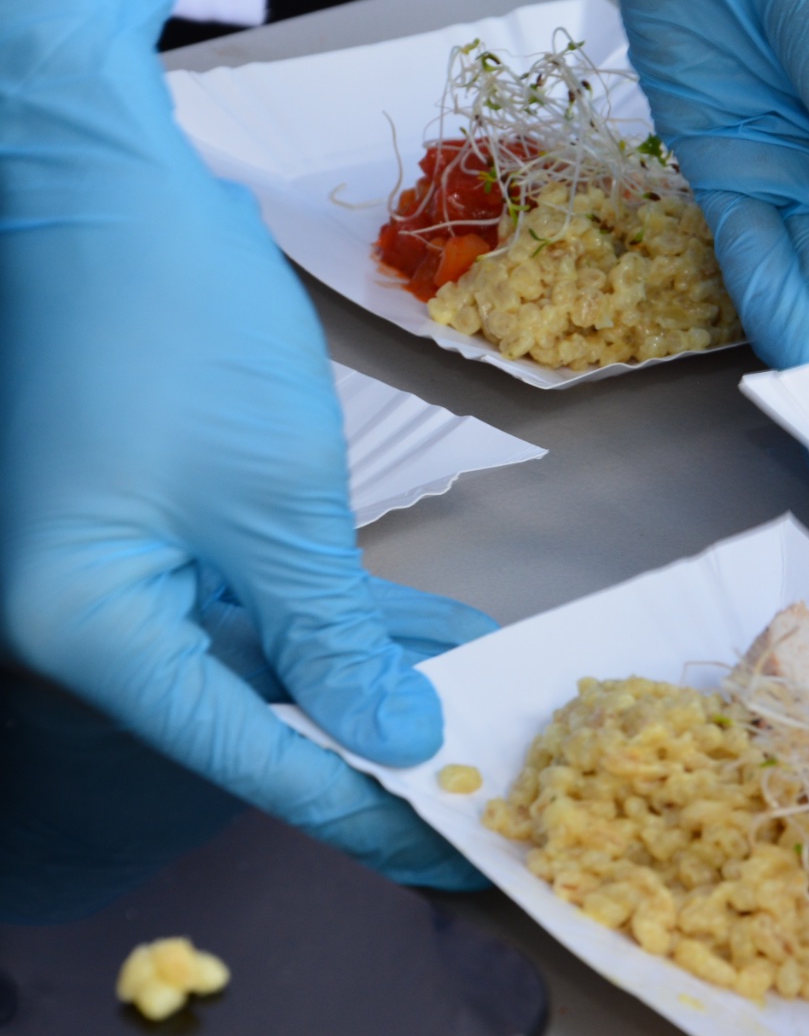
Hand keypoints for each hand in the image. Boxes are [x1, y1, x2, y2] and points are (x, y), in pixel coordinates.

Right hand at [0, 0, 485, 888]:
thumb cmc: (165, 324)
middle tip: (488, 802)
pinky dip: (359, 618)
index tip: (453, 854)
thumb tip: (389, 744)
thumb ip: (330, 636)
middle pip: (257, 722)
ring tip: (495, 723)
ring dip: (384, 685)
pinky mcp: (179, 523)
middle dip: (381, 757)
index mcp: (87, 630)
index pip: (244, 758)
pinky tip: (450, 643)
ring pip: (277, 662)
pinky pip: (276, 598)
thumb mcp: (270, 499)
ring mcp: (136, 570)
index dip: (358, 811)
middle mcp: (98, 618)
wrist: (103, 180)